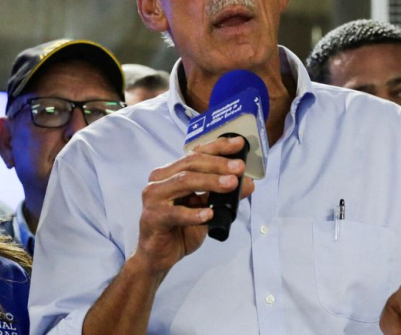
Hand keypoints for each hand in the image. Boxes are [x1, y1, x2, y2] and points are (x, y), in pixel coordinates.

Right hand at [131, 136, 255, 276]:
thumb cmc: (180, 229)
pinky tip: (209, 214)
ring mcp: (153, 198)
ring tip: (231, 184)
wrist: (158, 256)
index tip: (239, 143)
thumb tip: (249, 183)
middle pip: (190, 164)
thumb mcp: (207, 209)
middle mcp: (159, 180)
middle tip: (239, 167)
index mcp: (171, 173)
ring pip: (183, 182)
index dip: (217, 147)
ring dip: (210, 182)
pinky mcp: (152, 217)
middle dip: (218, 164)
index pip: (195, 154)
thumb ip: (223, 195)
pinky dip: (194, 213)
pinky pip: (175, 213)